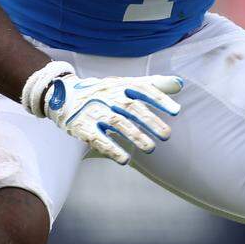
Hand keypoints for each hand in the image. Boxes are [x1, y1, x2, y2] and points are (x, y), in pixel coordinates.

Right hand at [44, 73, 183, 164]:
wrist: (64, 94)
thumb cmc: (104, 91)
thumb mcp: (127, 83)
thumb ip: (154, 84)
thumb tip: (180, 84)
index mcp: (122, 85)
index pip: (144, 89)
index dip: (160, 100)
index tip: (176, 111)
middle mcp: (110, 96)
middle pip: (132, 108)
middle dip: (150, 121)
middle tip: (167, 135)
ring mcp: (96, 111)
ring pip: (117, 123)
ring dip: (135, 136)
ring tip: (151, 148)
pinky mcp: (83, 127)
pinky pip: (98, 138)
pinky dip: (111, 148)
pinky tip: (125, 160)